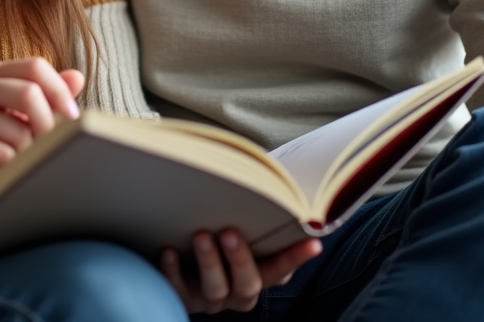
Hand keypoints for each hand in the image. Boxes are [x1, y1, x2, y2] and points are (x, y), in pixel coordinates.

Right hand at [0, 58, 83, 210]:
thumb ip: (43, 94)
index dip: (59, 90)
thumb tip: (78, 76)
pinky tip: (2, 169)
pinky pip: (2, 154)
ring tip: (19, 159)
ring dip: (28, 152)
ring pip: (19, 131)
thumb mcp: (9, 111)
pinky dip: (12, 166)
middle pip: (29, 93)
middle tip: (52, 145)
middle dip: (49, 124)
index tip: (73, 117)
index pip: (35, 66)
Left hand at [161, 229, 321, 313]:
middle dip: (240, 259)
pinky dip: (173, 272)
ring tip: (201, 235)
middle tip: (230, 232)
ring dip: (209, 262)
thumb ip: (256, 215)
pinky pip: (178, 291)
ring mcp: (209, 298)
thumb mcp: (240, 227)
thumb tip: (278, 185)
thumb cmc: (216, 229)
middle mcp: (236, 291)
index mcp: (256, 275)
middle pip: (247, 285)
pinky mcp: (182, 297)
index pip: (280, 268)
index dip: (296, 257)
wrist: (179, 255)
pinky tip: (168, 250)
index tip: (314, 241)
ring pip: (215, 289)